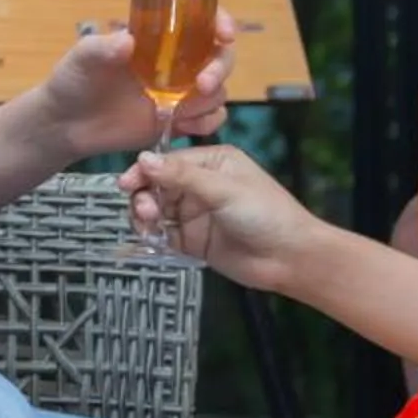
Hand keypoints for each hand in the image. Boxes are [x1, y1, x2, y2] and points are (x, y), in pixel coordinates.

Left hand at [40, 18, 235, 160]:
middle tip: (203, 83)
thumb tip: (128, 42)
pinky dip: (206, 123)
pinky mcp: (177, 120)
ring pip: (219, 91)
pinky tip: (185, 126)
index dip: (221, 22)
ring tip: (183, 111)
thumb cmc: (73, 80)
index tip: (224, 33)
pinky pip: (208, 120)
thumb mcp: (83, 57)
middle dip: (220, 68)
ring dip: (212, 99)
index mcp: (158, 37)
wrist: (65, 125)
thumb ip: (103, 48)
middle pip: (220, 57)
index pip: (202, 21)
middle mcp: (176, 62)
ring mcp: (179, 92)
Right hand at [115, 140, 318, 292]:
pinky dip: (153, 236)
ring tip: (150, 224)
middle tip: (145, 211)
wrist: (290, 258)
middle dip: (144, 196)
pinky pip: (164, 235)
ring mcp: (196, 214)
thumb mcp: (223, 189)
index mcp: (212, 162)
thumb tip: (144, 159)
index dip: (145, 171)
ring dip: (146, 216)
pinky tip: (153, 239)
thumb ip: (182, 176)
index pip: (168, 161)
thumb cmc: (266, 214)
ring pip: (156, 210)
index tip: (127, 182)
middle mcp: (201, 185)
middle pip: (157, 186)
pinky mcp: (193, 241)